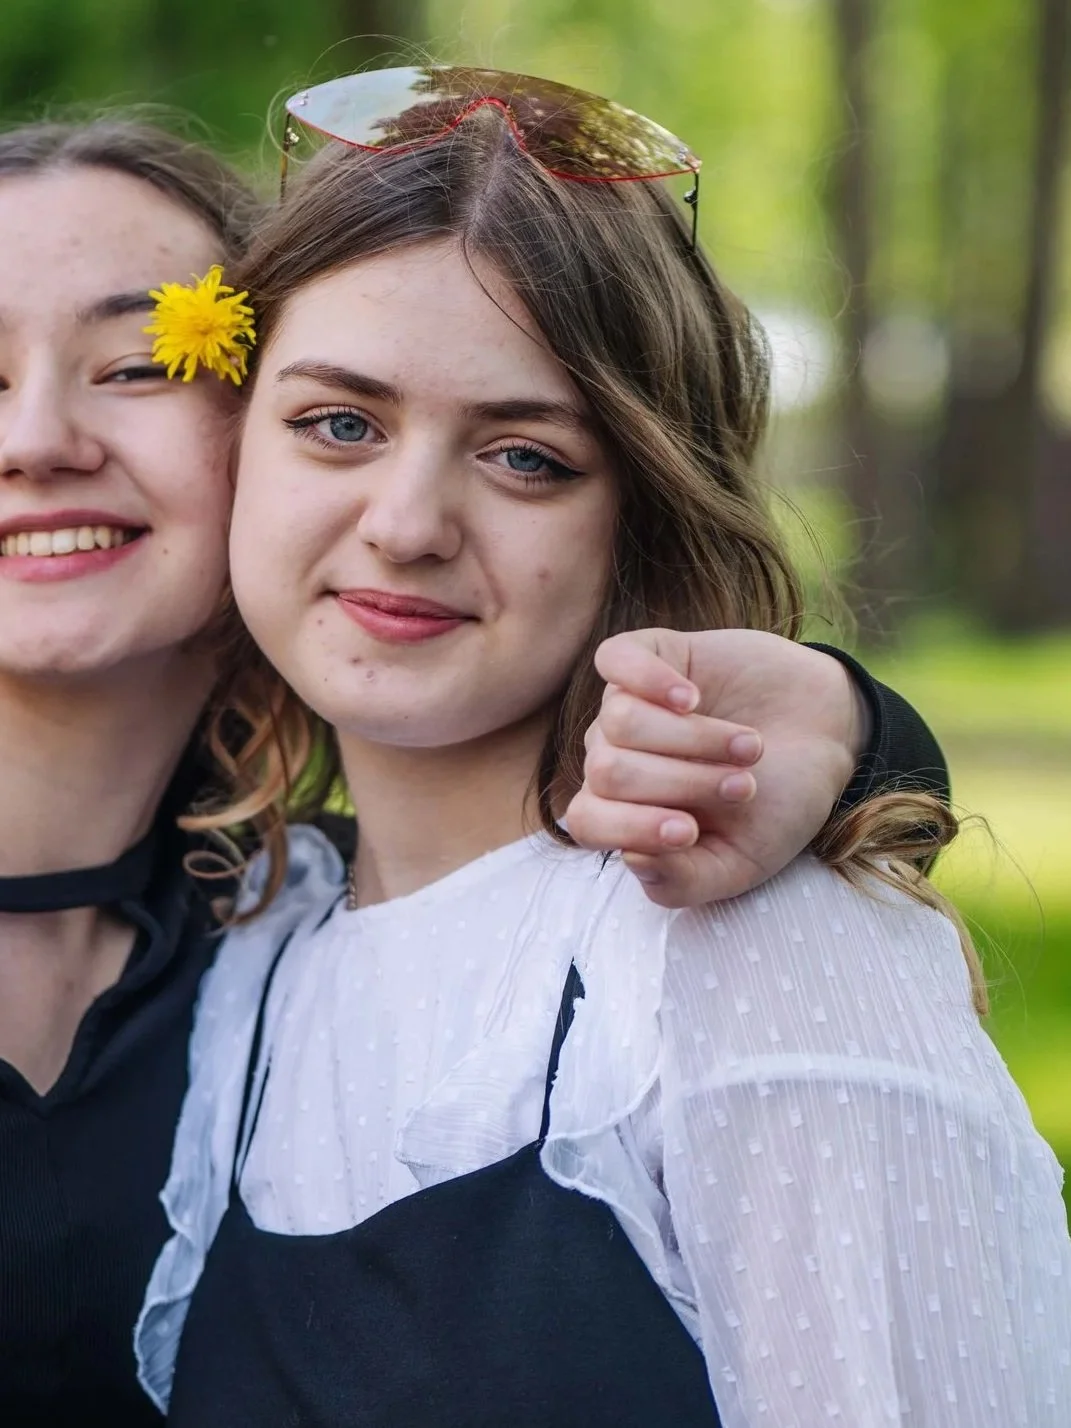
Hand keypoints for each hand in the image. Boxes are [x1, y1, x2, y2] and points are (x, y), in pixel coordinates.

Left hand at [565, 628, 870, 906]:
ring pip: (621, 719)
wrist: (828, 739)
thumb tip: (629, 859)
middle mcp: (617, 757)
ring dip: (695, 739)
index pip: (588, 821)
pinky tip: (693, 697)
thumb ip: (684, 881)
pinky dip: (650, 679)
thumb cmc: (778, 805)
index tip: (688, 831)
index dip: (632, 827)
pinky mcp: (652, 655)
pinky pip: (613, 659)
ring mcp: (629, 704)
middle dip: (683, 783)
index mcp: (625, 812)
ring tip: (748, 748)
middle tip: (742, 788)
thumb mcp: (741, 863)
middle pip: (609, 771)